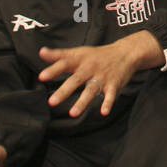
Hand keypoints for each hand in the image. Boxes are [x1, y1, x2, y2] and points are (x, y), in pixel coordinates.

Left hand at [37, 30, 162, 117]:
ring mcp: (102, 77)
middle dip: (64, 91)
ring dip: (82, 102)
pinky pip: (110, 95)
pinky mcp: (113, 84)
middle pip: (75, 80)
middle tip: (51, 102)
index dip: (53, 70)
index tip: (42, 76)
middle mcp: (90, 68)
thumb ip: (59, 54)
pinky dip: (108, 103)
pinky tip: (104, 112)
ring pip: (91, 90)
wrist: (125, 52)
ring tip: (73, 113)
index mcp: (80, 60)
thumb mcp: (78, 52)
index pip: (64, 64)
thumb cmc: (97, 55)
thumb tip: (41, 52)